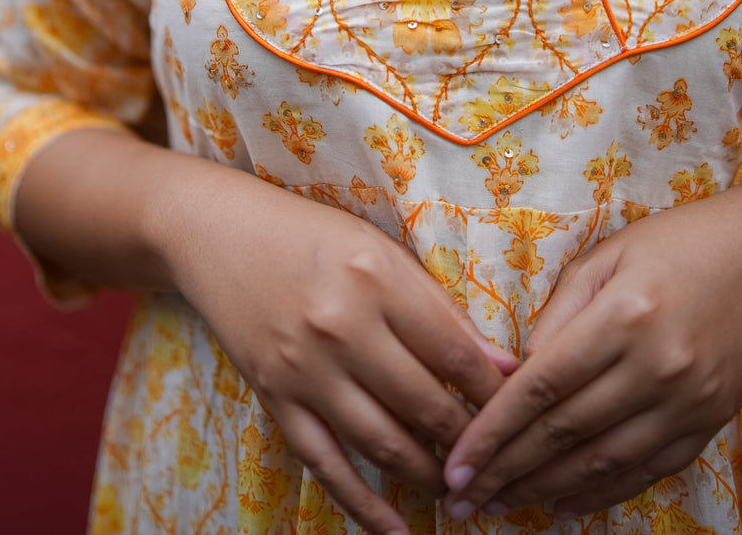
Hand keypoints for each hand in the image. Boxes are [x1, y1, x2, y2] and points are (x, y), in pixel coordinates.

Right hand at [155, 164, 516, 534]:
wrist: (220, 236)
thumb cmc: (312, 236)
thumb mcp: (379, 250)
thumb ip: (436, 306)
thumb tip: (497, 365)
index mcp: (377, 279)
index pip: (455, 352)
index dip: (495, 390)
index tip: (521, 409)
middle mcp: (342, 327)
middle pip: (425, 404)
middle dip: (470, 438)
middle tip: (497, 455)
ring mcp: (305, 371)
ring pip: (383, 444)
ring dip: (429, 473)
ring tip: (459, 484)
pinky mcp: (276, 400)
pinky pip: (326, 466)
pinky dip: (364, 507)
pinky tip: (398, 531)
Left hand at [440, 172, 741, 519]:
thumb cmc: (679, 242)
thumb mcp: (608, 256)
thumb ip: (560, 313)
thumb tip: (518, 372)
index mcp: (624, 316)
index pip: (542, 387)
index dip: (494, 431)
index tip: (456, 462)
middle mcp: (657, 367)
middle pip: (566, 433)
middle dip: (507, 470)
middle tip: (461, 498)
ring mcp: (690, 402)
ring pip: (604, 463)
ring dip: (546, 489)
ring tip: (501, 503)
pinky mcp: (712, 422)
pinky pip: (648, 470)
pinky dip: (603, 492)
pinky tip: (563, 503)